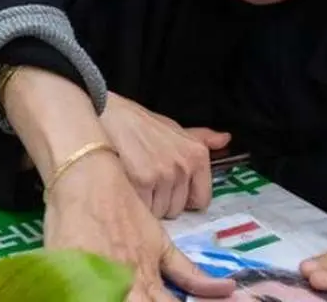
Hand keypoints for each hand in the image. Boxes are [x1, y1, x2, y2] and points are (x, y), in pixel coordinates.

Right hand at [0, 68, 232, 301]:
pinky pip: (143, 212)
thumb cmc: (136, 123)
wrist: (102, 112)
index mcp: (196, 154)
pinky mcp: (142, 181)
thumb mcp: (171, 127)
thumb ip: (198, 137)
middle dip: (162, 200)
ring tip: (133, 180)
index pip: (200, 200)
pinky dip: (133, 204)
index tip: (166, 187)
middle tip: (144, 178)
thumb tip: (225, 138)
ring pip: (160, 214)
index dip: (182, 197)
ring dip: (146, 204)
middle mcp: (183, 165)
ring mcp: (163, 174)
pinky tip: (124, 185)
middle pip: (177, 209)